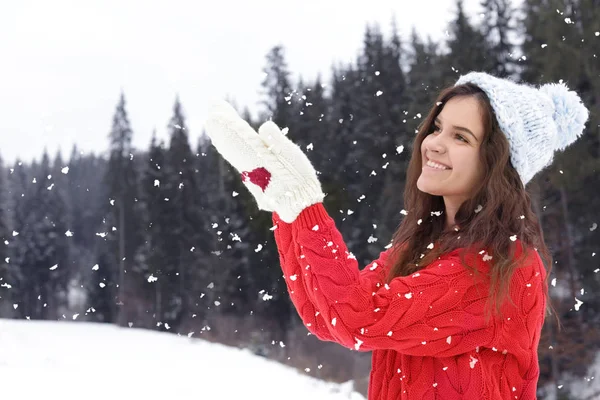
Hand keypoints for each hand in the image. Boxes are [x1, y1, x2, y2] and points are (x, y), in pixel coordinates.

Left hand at [203, 100, 323, 222]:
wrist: (298, 207)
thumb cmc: (298, 181)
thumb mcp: (292, 157)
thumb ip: (277, 140)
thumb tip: (263, 127)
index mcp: (255, 157)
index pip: (235, 133)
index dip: (226, 117)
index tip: (215, 103)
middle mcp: (246, 165)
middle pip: (228, 140)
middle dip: (220, 123)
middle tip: (211, 104)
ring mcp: (248, 172)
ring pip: (230, 150)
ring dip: (221, 134)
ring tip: (213, 122)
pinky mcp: (253, 178)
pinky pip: (236, 158)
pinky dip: (228, 147)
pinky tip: (225, 144)